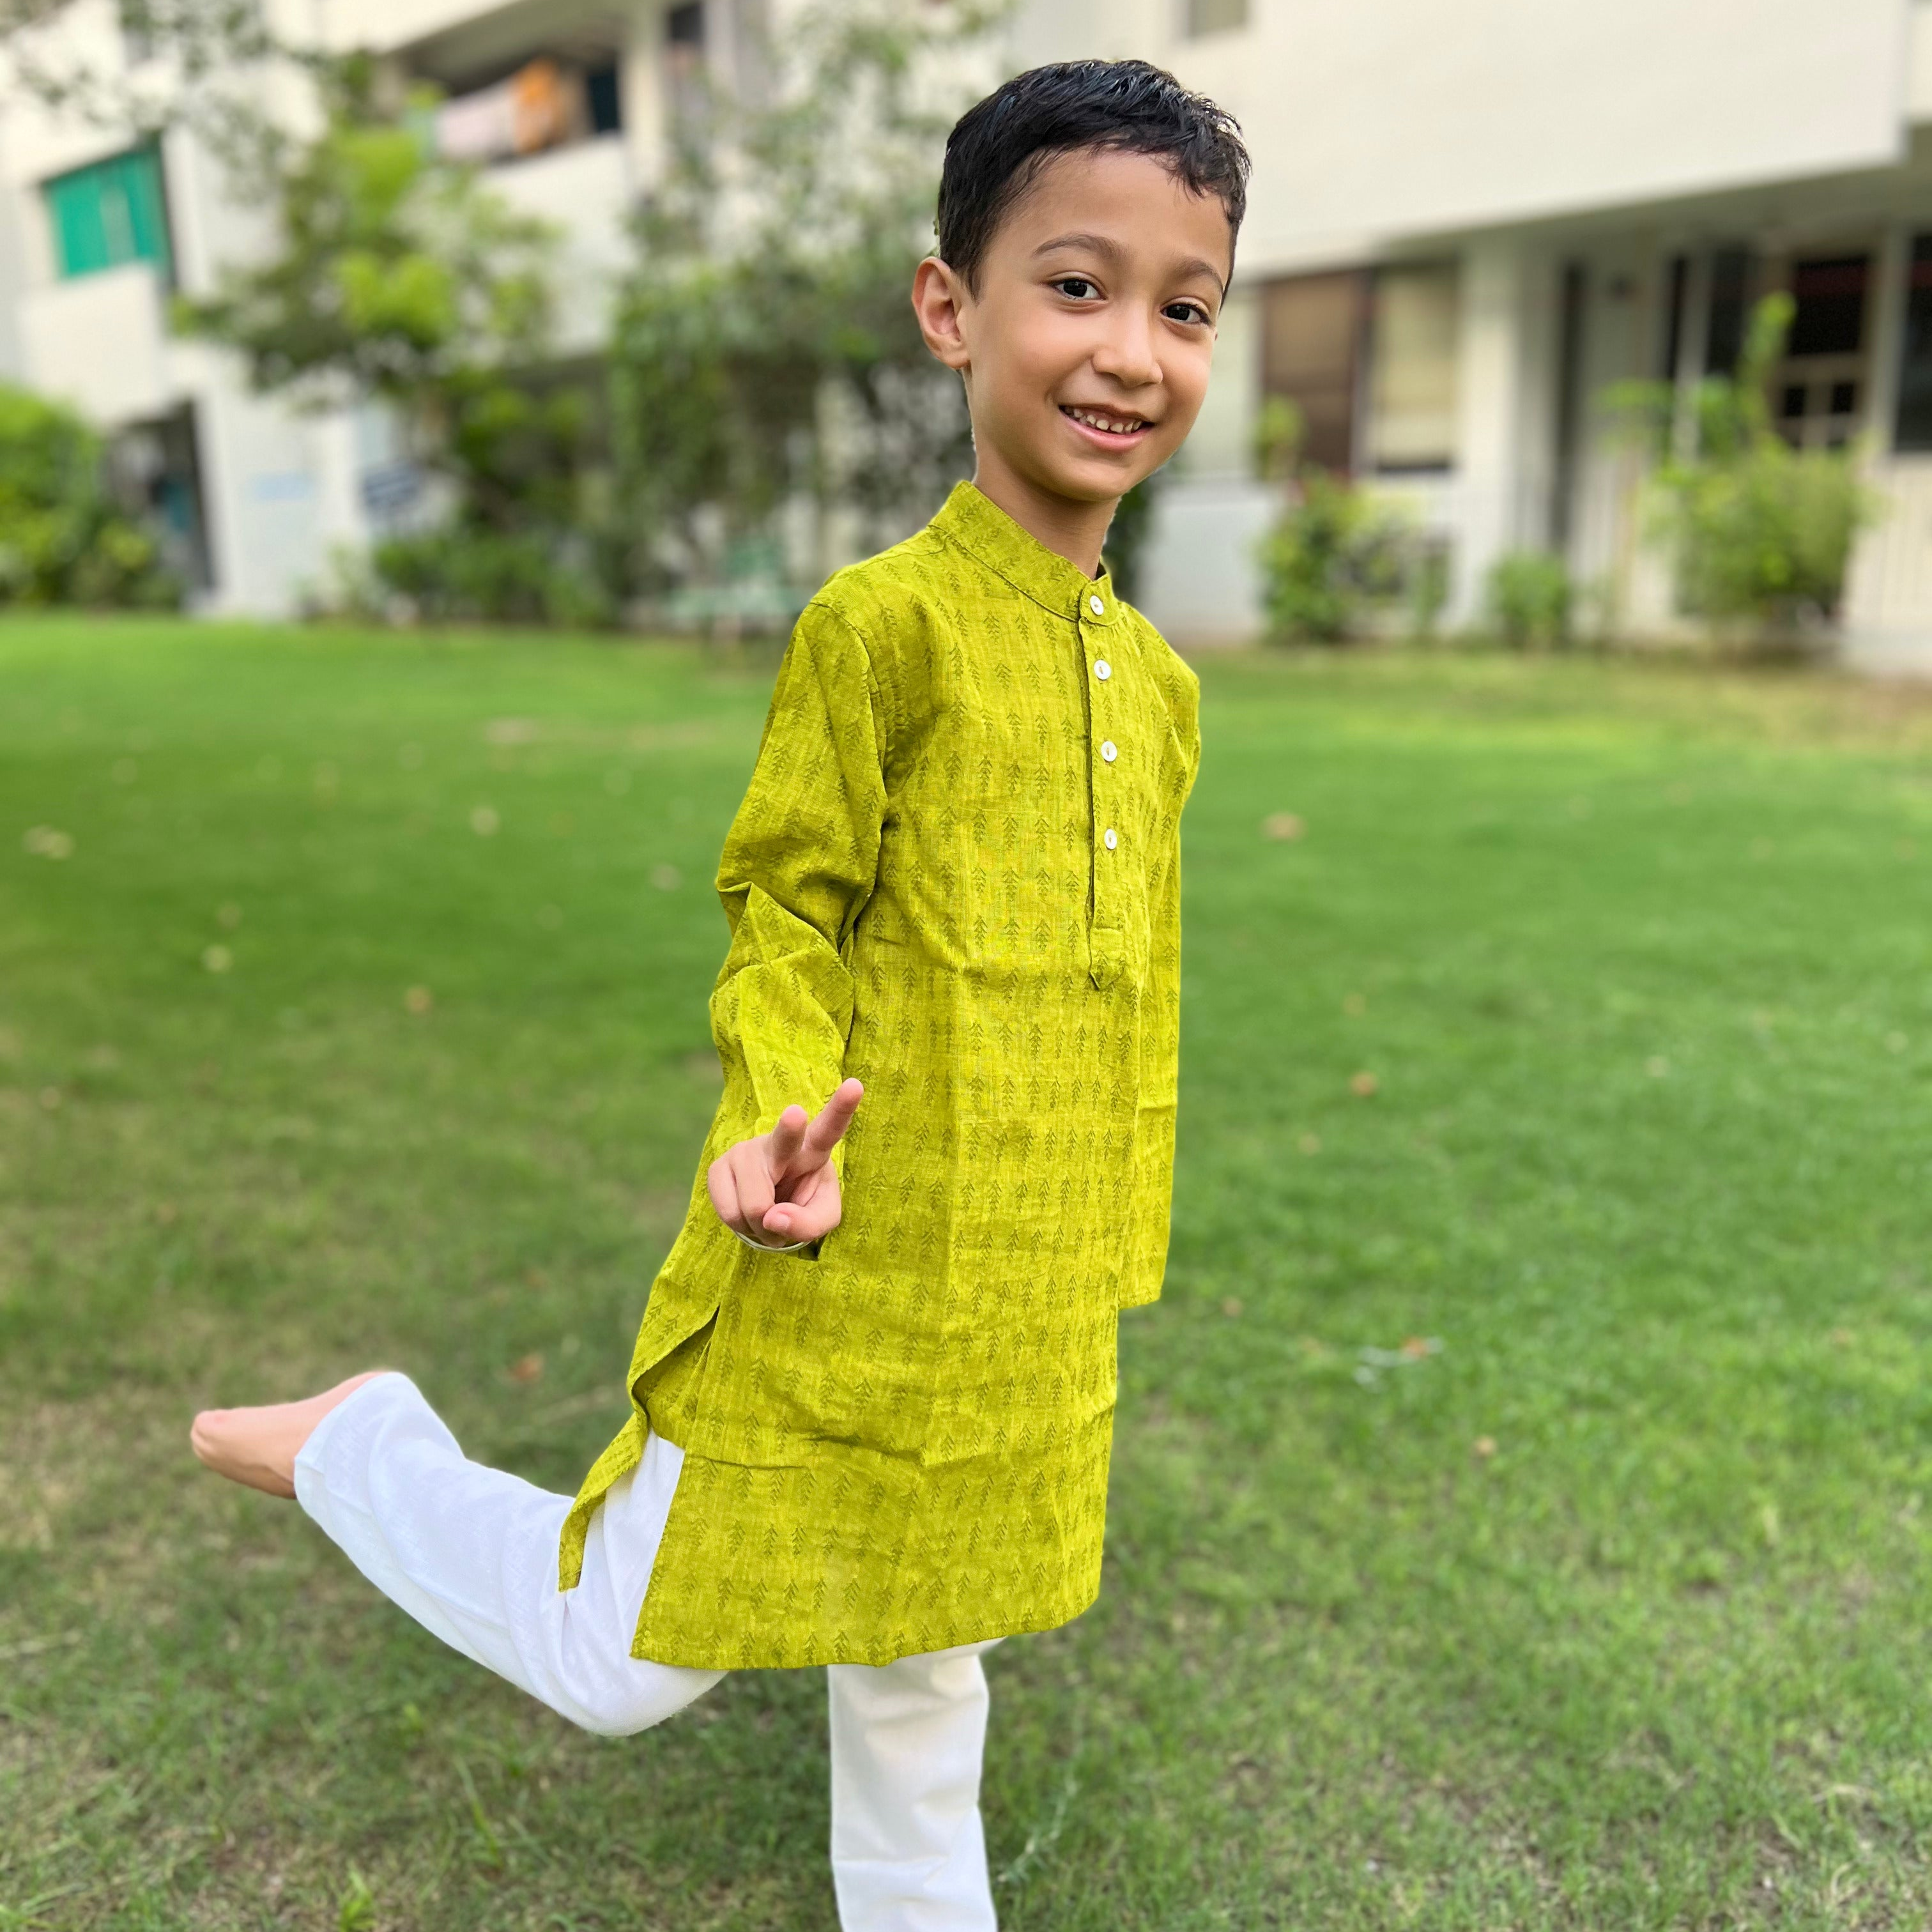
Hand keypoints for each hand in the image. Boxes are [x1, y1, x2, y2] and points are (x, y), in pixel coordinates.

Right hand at [707, 1078, 862, 1248]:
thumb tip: (771, 1219)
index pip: (831, 1127)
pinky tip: (750, 1216)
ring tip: (770, 1219)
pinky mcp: (719, 1168)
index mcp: (815, 1146)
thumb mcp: (821, 1218)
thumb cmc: (802, 1201)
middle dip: (790, 1127)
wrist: (767, 1206)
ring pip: (755, 1205)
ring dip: (764, 1228)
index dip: (842, 1107)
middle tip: (796, 1113)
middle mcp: (779, 1143)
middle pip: (785, 1138)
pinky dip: (744, 1228)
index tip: (855, 1085)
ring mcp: (745, 1152)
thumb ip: (808, 1224)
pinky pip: (731, 1213)